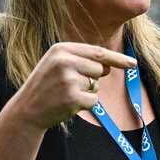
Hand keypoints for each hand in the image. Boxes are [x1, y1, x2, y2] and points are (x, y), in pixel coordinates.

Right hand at [10, 42, 136, 130]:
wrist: (27, 109)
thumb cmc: (46, 85)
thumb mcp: (57, 63)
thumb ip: (82, 60)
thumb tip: (110, 66)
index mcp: (61, 49)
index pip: (98, 52)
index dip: (117, 59)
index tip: (133, 63)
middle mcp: (65, 62)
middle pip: (100, 69)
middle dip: (93, 78)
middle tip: (71, 84)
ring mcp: (69, 80)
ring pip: (96, 85)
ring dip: (86, 92)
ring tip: (65, 93)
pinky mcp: (73, 98)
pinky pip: (93, 100)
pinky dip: (85, 104)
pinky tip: (67, 103)